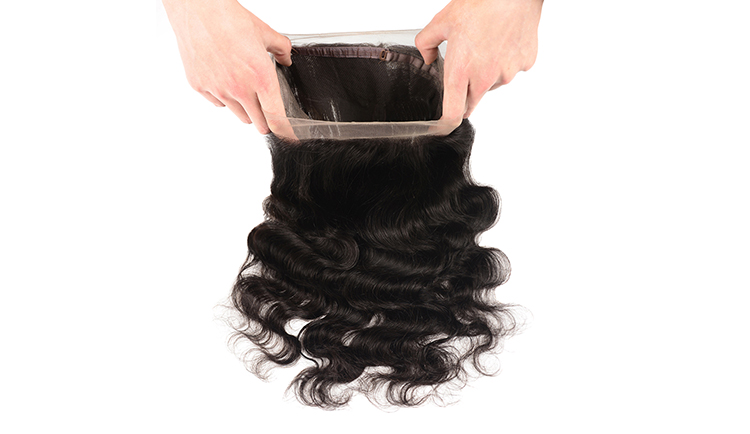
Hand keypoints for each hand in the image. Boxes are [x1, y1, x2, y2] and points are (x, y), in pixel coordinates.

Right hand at [163, 0, 290, 133]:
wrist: (199, 11)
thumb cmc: (229, 19)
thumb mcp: (265, 33)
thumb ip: (281, 49)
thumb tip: (286, 58)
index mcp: (261, 77)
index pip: (276, 117)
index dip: (285, 131)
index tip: (289, 135)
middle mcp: (240, 88)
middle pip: (258, 123)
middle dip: (265, 120)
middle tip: (266, 110)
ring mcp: (218, 90)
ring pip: (238, 115)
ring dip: (245, 109)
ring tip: (244, 89)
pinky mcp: (200, 87)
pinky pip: (218, 103)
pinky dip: (224, 98)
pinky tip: (225, 80)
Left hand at [416, 0, 542, 124]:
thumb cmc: (481, 4)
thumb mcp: (442, 22)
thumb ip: (427, 44)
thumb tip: (428, 57)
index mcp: (461, 71)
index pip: (452, 114)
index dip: (445, 124)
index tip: (441, 126)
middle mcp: (485, 78)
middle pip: (471, 101)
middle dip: (464, 92)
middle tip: (464, 66)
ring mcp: (507, 73)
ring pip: (492, 84)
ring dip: (486, 73)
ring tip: (485, 44)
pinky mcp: (525, 64)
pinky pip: (511, 69)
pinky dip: (505, 61)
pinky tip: (501, 41)